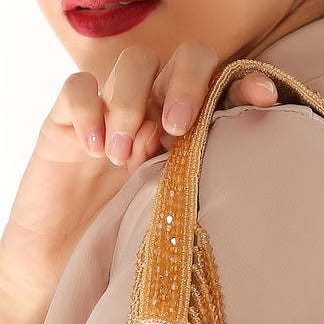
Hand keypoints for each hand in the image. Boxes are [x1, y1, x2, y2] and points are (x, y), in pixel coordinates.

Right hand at [0, 41, 279, 312]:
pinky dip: (88, 110)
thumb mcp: (173, 207)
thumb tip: (248, 162)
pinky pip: (78, 87)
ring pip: (133, 63)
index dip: (243, 81)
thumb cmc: (121, 239)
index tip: (263, 98)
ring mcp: (110, 110)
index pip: (223, 85)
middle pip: (184, 56)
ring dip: (132, 104)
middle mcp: (155, 109)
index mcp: (189, 128)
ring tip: (123, 157)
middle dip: (186, 82)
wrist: (60, 267)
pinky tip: (93, 148)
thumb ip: (200, 175)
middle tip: (175, 126)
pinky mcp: (64, 120)